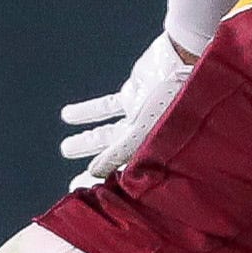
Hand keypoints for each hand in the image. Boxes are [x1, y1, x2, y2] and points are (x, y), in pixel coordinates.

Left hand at [59, 33, 195, 188]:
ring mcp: (139, 115)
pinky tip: (68, 116)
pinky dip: (86, 113)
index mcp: (154, 151)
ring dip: (86, 141)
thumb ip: (118, 152)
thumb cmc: (175, 99)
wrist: (184, 60)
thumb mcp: (146, 132)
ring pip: (107, 133)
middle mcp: (147, 136)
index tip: (77, 192)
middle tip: (74, 186)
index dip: (101, 185)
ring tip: (67, 149)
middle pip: (114, 158)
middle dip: (93, 171)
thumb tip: (93, 171)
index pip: (124, 175)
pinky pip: (105, 107)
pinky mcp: (132, 94)